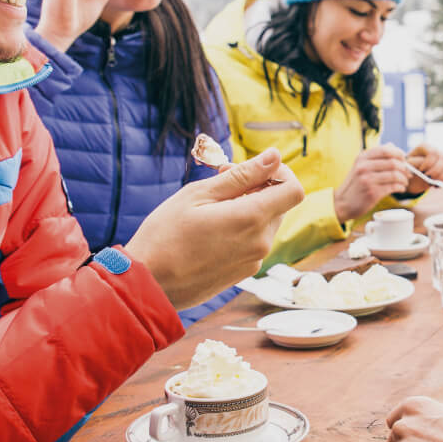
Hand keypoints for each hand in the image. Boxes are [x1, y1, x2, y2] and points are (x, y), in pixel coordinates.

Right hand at [126, 148, 303, 307]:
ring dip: (249, 208)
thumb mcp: (200, 194)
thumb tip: (275, 156)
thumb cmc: (166, 235)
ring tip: (211, 207)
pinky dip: (242, 229)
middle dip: (259, 187)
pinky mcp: (243, 273)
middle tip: (221, 181)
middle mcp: (260, 243)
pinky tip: (211, 229)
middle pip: (279, 205)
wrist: (149, 285)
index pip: (294, 190)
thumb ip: (243, 175)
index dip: (280, 174)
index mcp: (251, 219)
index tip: (254, 169)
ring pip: (266, 224)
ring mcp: (253, 261)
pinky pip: (254, 243)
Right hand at [333, 144, 410, 223]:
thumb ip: (375, 156)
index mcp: (362, 158)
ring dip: (404, 179)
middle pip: (393, 162)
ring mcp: (368, 180)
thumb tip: (393, 145)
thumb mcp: (360, 166)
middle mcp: (364, 167)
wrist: (342, 203)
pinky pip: (393, 187)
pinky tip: (400, 188)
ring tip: (405, 182)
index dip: (399, 153)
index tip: (404, 159)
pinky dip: (401, 187)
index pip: (386, 150)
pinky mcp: (372, 193)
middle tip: (408, 173)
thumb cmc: (355, 185)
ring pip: (395, 175)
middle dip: (404, 168)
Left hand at [401, 144, 442, 195]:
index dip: (429, 163)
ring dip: (441, 178)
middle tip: (427, 178)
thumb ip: (414, 165)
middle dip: (436, 171)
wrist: (411, 175)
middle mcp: (437, 151)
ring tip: (431, 184)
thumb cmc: (408, 167)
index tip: (421, 171)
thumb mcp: (407, 165)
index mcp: (425, 147)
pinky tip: (435, 186)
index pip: (433, 153)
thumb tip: (422, 172)